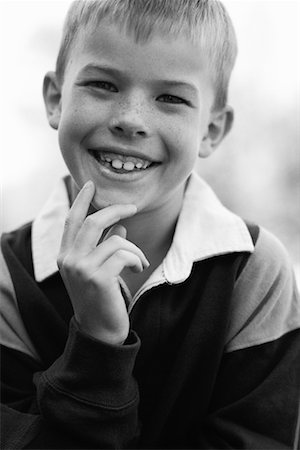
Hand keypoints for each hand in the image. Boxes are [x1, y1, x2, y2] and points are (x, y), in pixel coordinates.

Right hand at [57, 181, 148, 344]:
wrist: (100, 331)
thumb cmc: (101, 297)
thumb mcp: (98, 269)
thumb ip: (104, 246)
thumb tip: (120, 228)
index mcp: (66, 255)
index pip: (72, 220)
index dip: (82, 200)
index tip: (91, 184)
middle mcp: (69, 260)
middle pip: (93, 222)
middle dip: (116, 210)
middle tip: (133, 207)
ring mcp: (82, 268)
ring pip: (116, 240)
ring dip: (134, 249)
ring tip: (139, 262)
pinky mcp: (98, 277)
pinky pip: (125, 254)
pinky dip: (137, 259)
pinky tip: (139, 269)